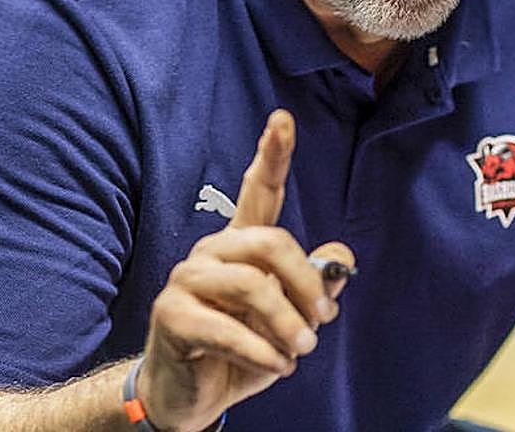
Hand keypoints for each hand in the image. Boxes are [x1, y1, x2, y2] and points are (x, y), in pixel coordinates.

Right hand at [139, 110, 354, 430]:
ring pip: (253, 286)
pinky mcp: (171, 315)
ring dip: (287, 325)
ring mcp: (187, 280)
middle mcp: (212, 250)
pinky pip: (229, 329)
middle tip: (323, 323)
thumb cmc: (243, 348)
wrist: (191, 394)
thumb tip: (342, 254)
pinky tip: (276, 365)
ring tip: (301, 351)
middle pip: (272, 243)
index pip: (259, 191)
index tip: (283, 119)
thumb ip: (315, 285)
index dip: (272, 154)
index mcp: (241, 243)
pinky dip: (263, 352)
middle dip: (306, 284)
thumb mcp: (291, 319)